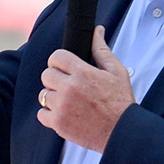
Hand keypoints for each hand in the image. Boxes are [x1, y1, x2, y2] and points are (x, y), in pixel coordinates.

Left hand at [38, 32, 133, 151]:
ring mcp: (62, 106)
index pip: (56, 57)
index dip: (60, 62)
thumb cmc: (121, 103)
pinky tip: (65, 115)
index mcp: (83, 72)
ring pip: (43, 94)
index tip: (66, 70)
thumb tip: (97, 31)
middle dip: (56, 79)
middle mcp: (70, 88)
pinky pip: (41, 114)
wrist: (122, 133)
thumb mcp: (117, 72)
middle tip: (69, 87)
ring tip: (69, 103)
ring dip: (53, 98)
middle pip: (46, 74)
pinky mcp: (58, 123)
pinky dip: (50, 115)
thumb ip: (102, 50)